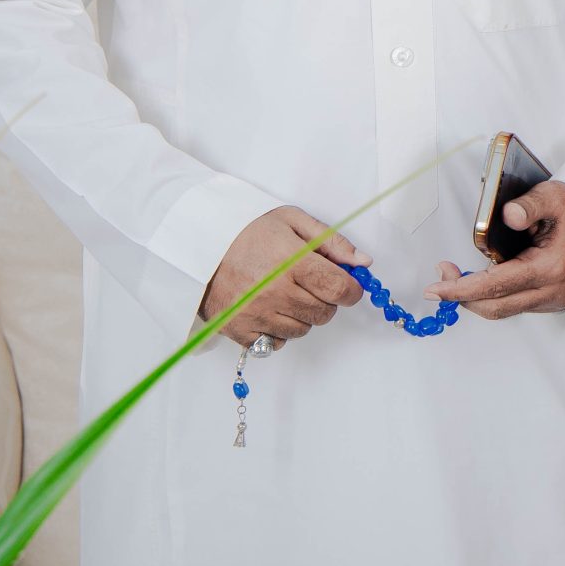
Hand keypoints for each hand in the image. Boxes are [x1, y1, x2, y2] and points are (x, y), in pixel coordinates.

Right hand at [202, 206, 366, 348]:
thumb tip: (363, 263)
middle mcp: (274, 292)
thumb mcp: (293, 222)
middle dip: (326, 301)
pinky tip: (269, 309)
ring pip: (302, 330)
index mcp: (292, 262)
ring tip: (287, 294)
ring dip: (303, 316)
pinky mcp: (239, 330)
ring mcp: (255, 314)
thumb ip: (332, 242)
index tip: (348, 285)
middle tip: (312, 285)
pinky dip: (278, 331)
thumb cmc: (248, 232)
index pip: (339, 289)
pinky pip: (275, 343)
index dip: (351, 290)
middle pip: (323, 313)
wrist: (200, 246)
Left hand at [428, 180, 564, 317]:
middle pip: (495, 307)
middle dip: (462, 296)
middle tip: (441, 277)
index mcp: (551, 268)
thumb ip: (528, 205)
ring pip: (503, 309)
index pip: (497, 286)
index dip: (462, 289)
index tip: (435, 289)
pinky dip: (495, 296)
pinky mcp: (553, 302)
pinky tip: (486, 278)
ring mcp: (554, 300)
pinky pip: (515, 305)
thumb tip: (506, 216)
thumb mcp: (553, 196)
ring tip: (459, 274)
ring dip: (477, 297)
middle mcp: (553, 291)